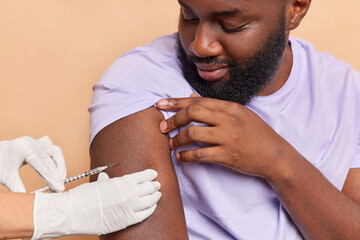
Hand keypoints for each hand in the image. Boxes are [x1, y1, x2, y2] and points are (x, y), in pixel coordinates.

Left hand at [0, 136, 65, 191]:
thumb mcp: (7, 178)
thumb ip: (20, 189)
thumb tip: (31, 201)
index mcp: (24, 150)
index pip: (43, 166)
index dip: (52, 179)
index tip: (59, 188)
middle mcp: (31, 143)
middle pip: (50, 159)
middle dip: (56, 174)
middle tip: (58, 187)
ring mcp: (34, 141)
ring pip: (54, 151)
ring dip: (59, 164)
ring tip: (59, 177)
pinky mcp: (35, 142)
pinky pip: (50, 146)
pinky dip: (54, 156)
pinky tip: (54, 165)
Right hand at [32, 169, 161, 238]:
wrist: (74, 213)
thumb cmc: (84, 196)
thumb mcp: (99, 183)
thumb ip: (109, 181)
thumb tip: (106, 177)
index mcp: (124, 181)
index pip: (145, 176)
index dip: (151, 174)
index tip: (153, 174)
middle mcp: (130, 194)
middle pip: (150, 187)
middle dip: (154, 185)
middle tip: (157, 184)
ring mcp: (130, 208)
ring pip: (151, 201)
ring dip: (155, 196)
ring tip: (157, 194)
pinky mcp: (128, 220)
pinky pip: (145, 214)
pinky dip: (151, 209)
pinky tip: (152, 206)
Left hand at [156, 96, 293, 177]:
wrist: (275, 156)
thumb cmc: (257, 134)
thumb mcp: (240, 114)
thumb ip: (216, 106)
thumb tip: (191, 97)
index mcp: (230, 107)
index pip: (197, 101)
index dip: (176, 102)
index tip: (160, 104)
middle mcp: (228, 120)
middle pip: (192, 113)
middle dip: (173, 119)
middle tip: (162, 126)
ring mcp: (228, 138)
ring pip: (192, 133)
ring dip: (177, 139)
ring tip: (171, 143)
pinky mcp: (228, 156)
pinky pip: (200, 154)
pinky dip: (186, 156)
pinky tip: (180, 157)